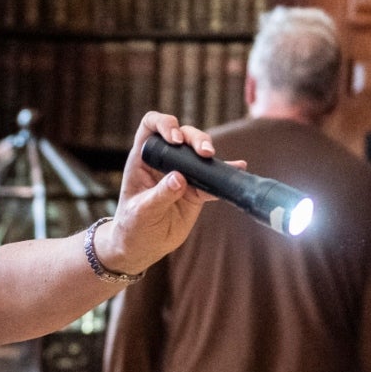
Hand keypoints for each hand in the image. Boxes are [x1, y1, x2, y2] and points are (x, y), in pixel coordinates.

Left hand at [96, 112, 220, 275]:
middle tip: (204, 153)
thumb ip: (160, 195)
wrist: (142, 247)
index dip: (163, 124)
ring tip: (214, 159)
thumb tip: (179, 178)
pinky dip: (224, 174)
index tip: (174, 139)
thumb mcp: (141, 211)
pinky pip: (211, 180)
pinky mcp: (195, 191)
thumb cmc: (132, 226)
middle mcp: (163, 162)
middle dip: (194, 139)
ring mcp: (181, 174)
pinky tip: (238, 168)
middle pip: (182, 136)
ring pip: (198, 154)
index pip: (151, 127)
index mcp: (143, 159)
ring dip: (208, 152)